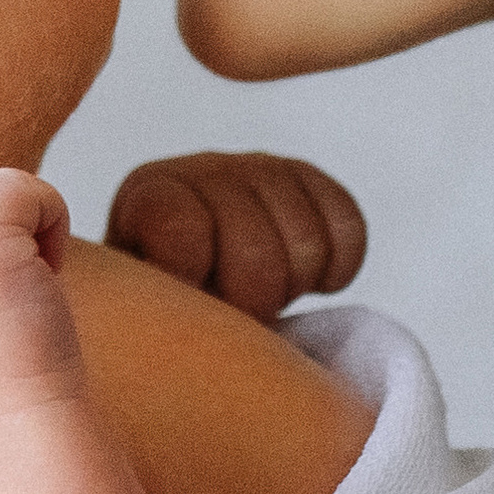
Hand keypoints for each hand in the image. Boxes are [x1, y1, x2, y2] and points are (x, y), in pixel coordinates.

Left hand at [104, 151, 365, 319]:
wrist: (185, 273)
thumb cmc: (162, 302)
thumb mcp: (146, 311)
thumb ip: (163, 310)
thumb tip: (210, 325)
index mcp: (148, 198)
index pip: (183, 233)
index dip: (196, 283)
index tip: (189, 309)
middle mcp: (204, 170)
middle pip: (257, 252)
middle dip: (254, 302)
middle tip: (237, 315)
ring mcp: (258, 168)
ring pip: (309, 242)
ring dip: (294, 287)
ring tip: (266, 295)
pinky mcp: (306, 178)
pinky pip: (347, 226)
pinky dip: (337, 268)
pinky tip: (309, 281)